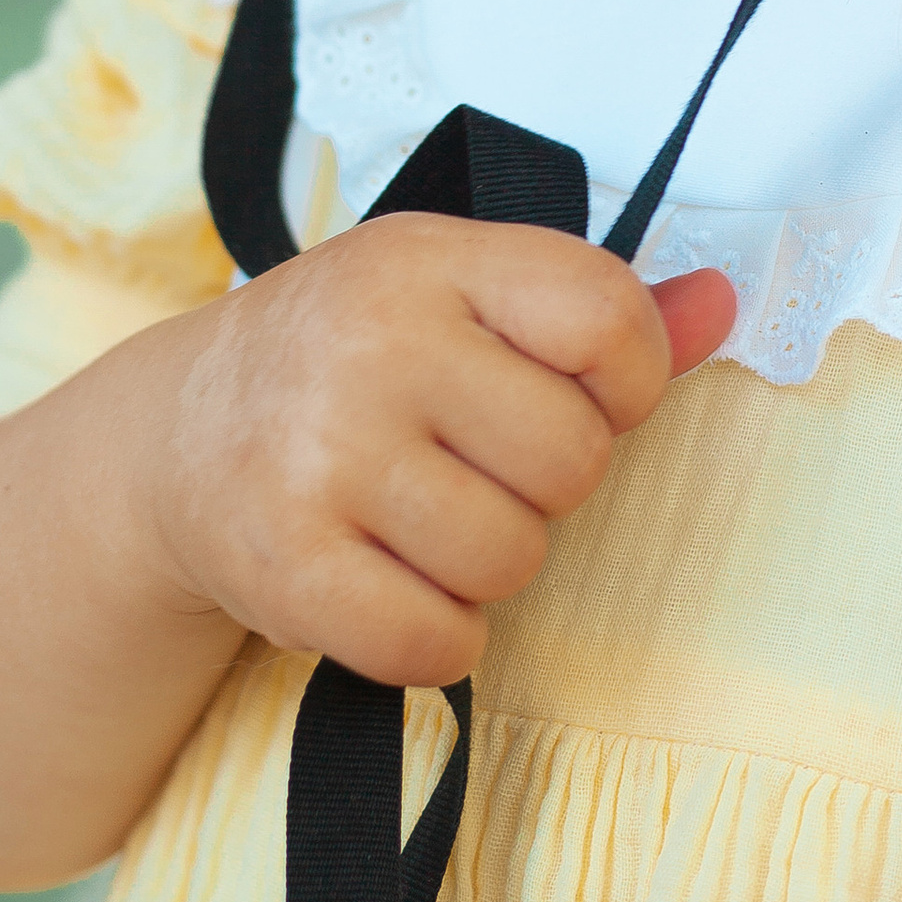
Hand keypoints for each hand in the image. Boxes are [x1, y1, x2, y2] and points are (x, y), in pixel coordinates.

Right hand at [143, 218, 735, 686]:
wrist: (178, 437)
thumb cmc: (350, 362)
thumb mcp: (461, 296)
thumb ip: (599, 309)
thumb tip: (722, 302)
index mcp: (428, 259)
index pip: (606, 319)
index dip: (628, 381)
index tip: (581, 395)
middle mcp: (371, 342)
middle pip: (571, 458)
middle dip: (543, 486)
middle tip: (470, 465)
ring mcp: (321, 454)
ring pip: (510, 558)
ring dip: (485, 565)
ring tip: (420, 520)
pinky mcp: (286, 566)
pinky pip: (437, 642)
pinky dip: (434, 638)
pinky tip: (390, 583)